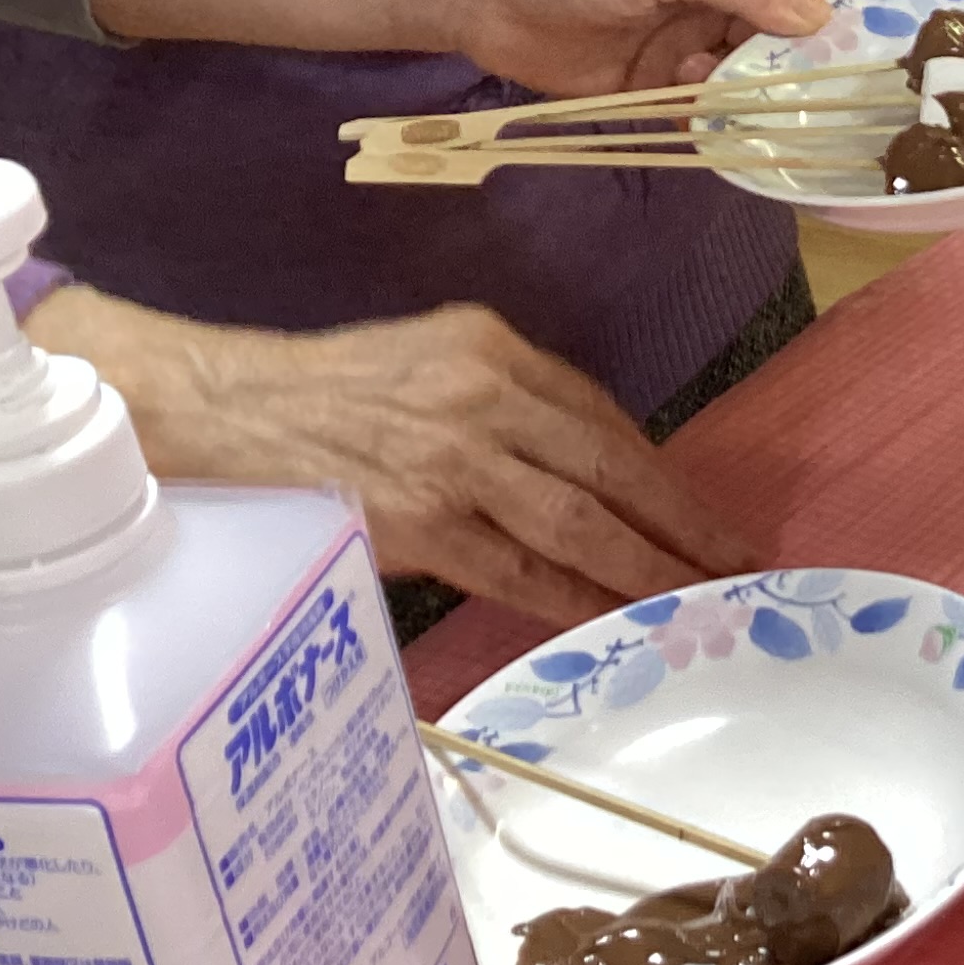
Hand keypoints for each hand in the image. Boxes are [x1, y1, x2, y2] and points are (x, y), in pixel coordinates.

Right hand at [28, 288, 756, 626]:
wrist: (229, 411)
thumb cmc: (331, 389)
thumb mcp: (435, 358)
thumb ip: (508, 400)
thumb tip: (585, 466)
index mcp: (494, 349)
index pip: (601, 415)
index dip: (660, 469)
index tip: (704, 507)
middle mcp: (485, 396)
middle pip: (609, 465)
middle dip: (680, 517)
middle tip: (735, 556)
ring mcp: (453, 459)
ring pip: (575, 520)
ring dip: (642, 562)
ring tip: (692, 593)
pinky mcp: (417, 519)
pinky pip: (513, 567)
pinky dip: (568, 595)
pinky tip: (608, 615)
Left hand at [449, 0, 853, 95]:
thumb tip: (820, 21)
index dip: (847, 9)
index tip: (890, 51)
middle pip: (783, 38)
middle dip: (806, 68)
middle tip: (830, 104)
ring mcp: (683, 44)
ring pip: (744, 80)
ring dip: (754, 97)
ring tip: (756, 112)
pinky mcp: (647, 89)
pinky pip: (696, 112)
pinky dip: (711, 123)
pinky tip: (712, 129)